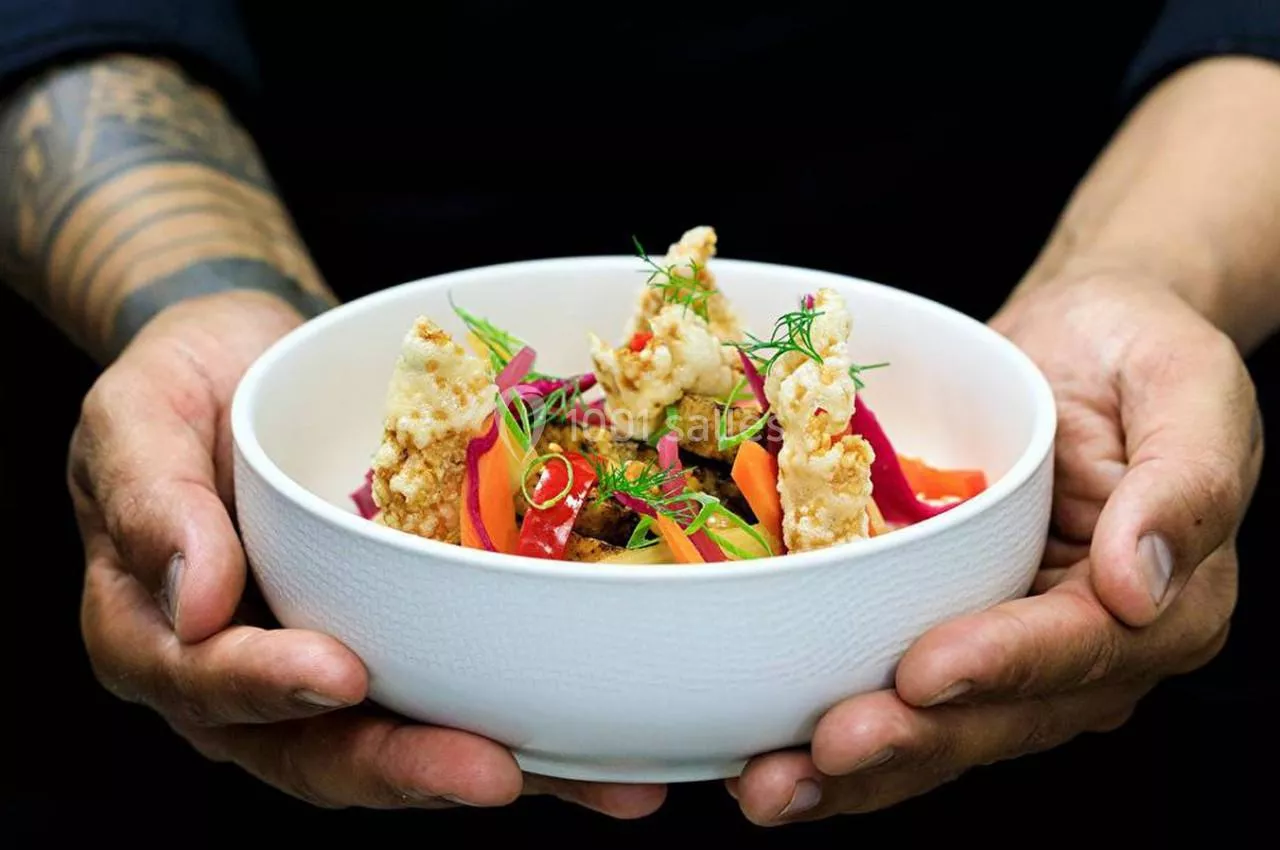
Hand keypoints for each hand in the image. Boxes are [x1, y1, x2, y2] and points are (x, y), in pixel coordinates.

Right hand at [73, 290, 664, 816]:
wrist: (260, 360)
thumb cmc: (186, 385)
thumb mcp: (138, 416)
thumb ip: (149, 502)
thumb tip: (196, 601)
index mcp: (160, 635)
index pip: (206, 684)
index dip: (268, 689)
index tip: (342, 673)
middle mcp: (250, 676)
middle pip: (319, 748)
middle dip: (407, 765)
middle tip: (493, 773)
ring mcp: (336, 664)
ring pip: (407, 741)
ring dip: (500, 767)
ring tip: (602, 788)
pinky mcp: (406, 642)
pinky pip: (461, 690)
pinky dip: (538, 730)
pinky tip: (614, 751)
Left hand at [726, 273, 1261, 824]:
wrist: (1078, 340)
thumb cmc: (1135, 351)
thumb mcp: (1187, 384)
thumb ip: (1184, 483)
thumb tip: (1140, 585)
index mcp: (1162, 605)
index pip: (1078, 650)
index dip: (1001, 666)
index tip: (923, 672)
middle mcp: (1086, 651)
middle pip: (997, 716)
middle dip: (908, 741)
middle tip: (821, 750)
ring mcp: (1012, 652)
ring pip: (940, 732)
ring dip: (856, 769)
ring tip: (770, 787)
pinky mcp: (950, 632)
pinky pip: (900, 700)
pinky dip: (835, 739)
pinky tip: (763, 756)